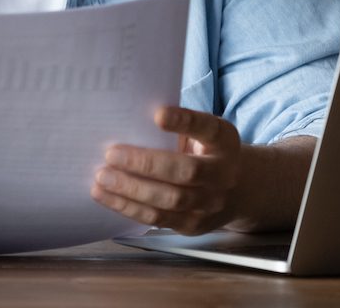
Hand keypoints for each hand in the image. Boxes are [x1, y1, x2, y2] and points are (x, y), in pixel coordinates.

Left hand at [91, 106, 240, 234]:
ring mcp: (210, 203)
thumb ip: (177, 126)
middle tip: (111, 154)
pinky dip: (128, 208)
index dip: (184, 121)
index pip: (207, 128)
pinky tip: (107, 196)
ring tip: (102, 178)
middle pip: (185, 171)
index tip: (158, 114)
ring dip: (130, 190)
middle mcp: (222, 174)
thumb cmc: (204, 152)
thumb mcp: (201, 133)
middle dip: (144, 163)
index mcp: (224, 141)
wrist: (237, 190)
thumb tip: (128, 118)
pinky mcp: (193, 225)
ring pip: (169, 200)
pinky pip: (158, 220)